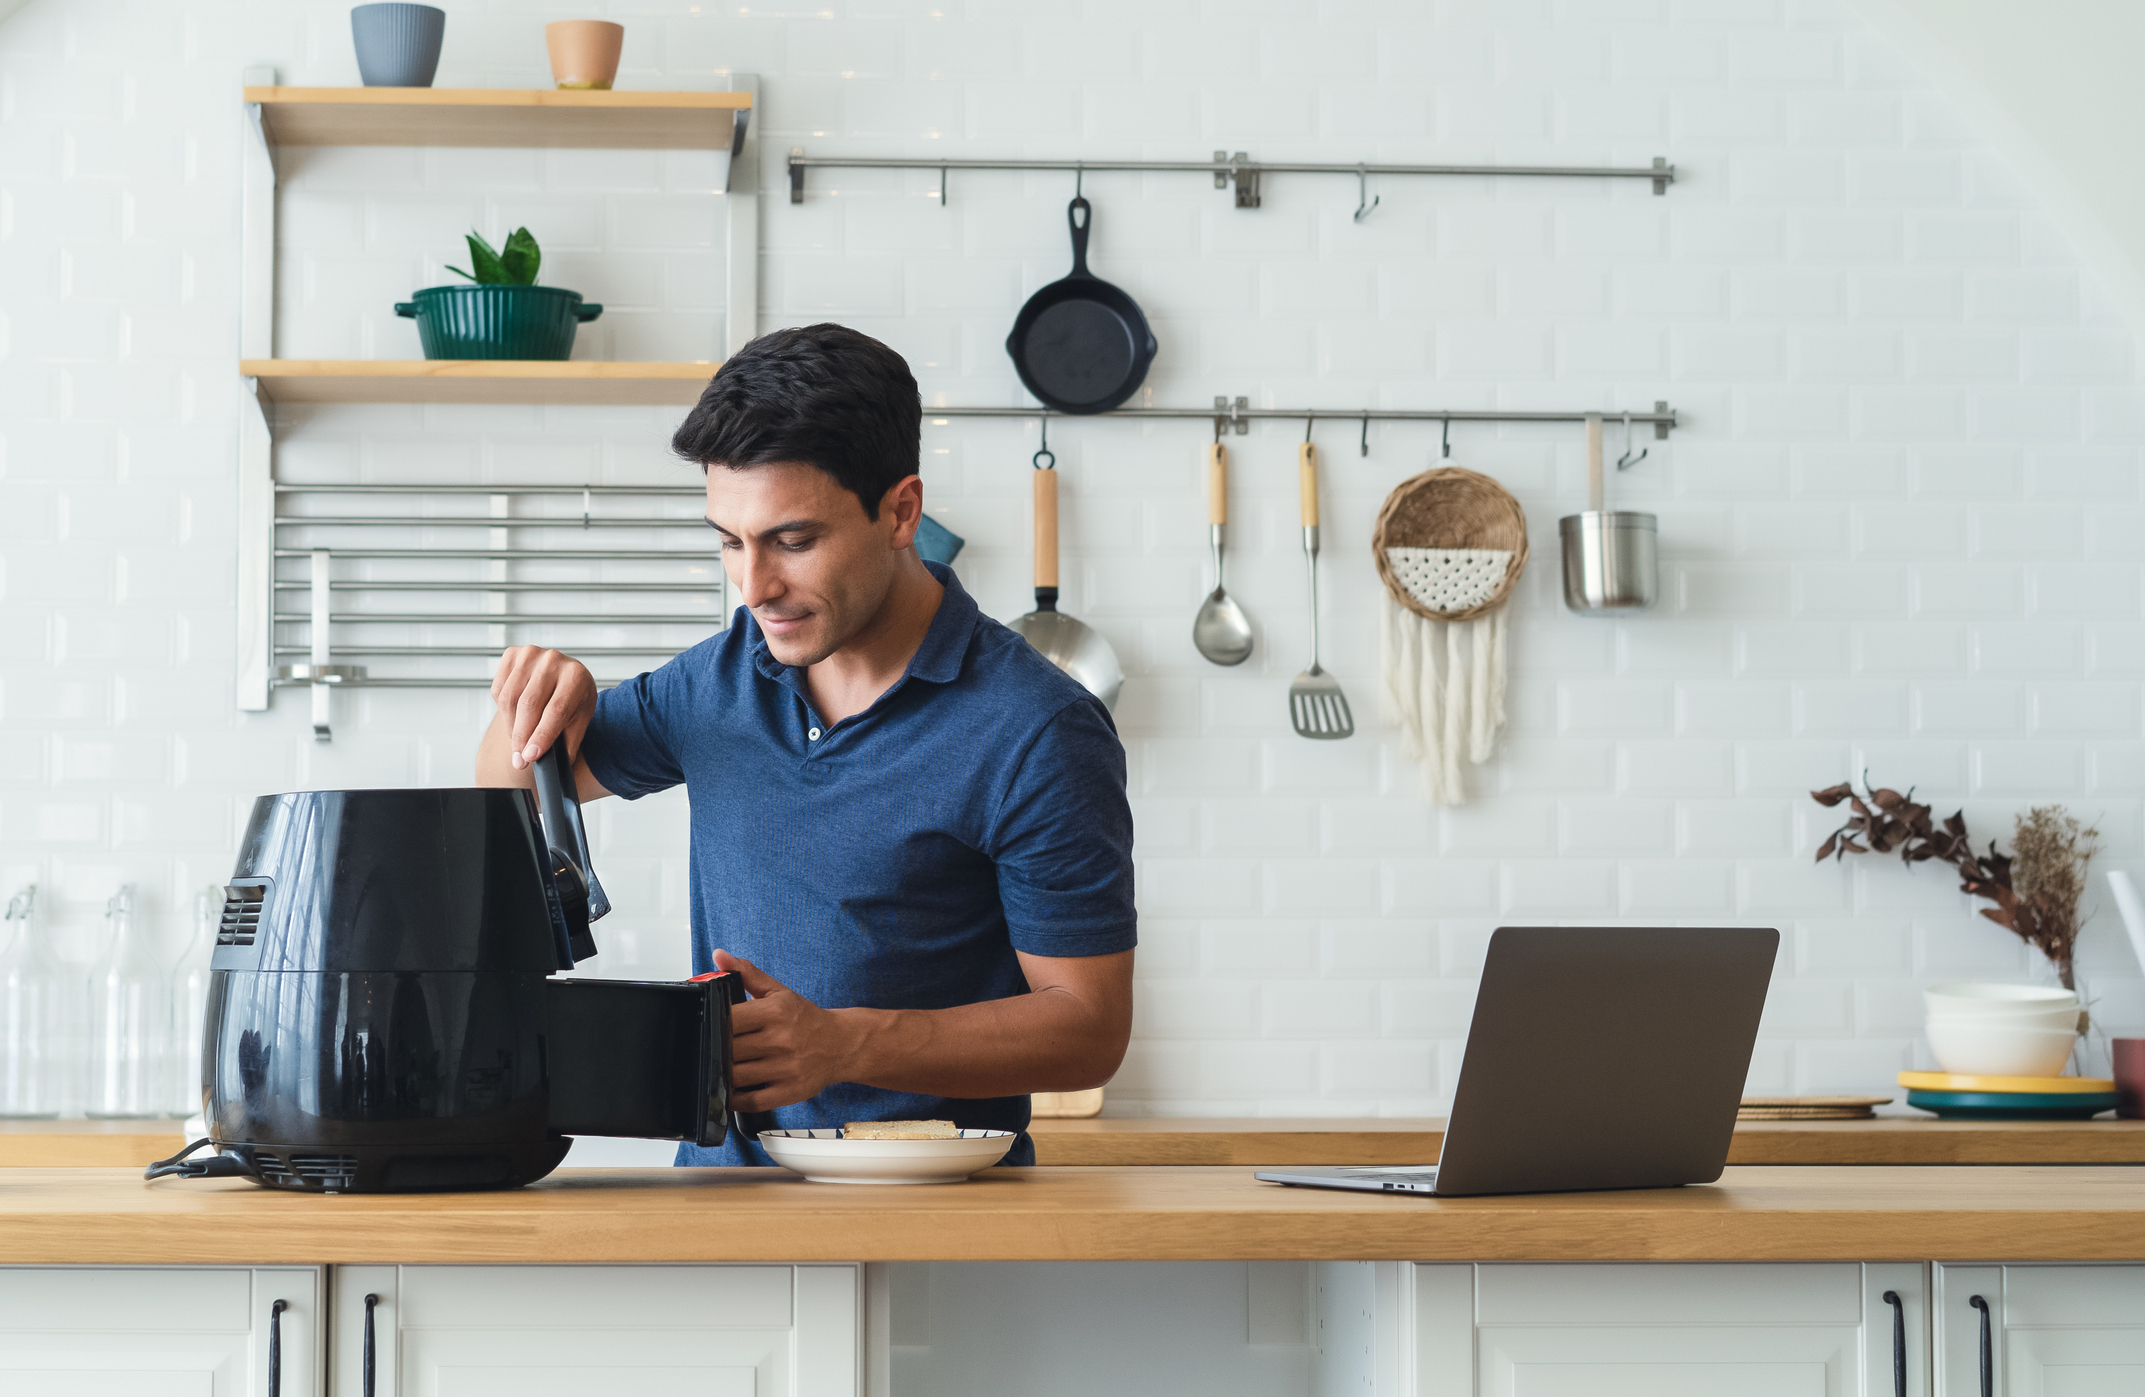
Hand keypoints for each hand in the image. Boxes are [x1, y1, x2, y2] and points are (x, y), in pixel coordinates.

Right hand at [490, 646, 596, 769]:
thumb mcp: (579, 720)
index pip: (556, 709)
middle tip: (519, 761)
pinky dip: (503, 710)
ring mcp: (531, 654)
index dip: (541, 735)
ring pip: (509, 699)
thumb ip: (567, 742)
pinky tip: (514, 717)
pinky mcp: (512, 654)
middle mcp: (554, 660)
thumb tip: (554, 767)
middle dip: (521, 737)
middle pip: (529, 705)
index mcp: (576, 676)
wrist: (564, 676)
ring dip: (511, 726)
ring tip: (519, 741)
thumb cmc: (574, 700)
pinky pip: (498, 690)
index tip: (530, 756)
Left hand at [719, 949, 860, 1112]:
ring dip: (724, 1073)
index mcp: (776, 1012)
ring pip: (737, 1076)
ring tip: (724, 1065)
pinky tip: (733, 1088)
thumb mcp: (778, 992)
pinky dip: (736, 1098)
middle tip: (717, 1047)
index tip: (711, 1025)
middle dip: (718, 1049)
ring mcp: (786, 1068)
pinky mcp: (790, 1092)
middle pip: (729, 1049)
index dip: (715, 1023)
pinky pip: (752, 1101)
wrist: (841, 1044)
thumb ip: (747, 974)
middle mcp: (782, 1040)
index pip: (730, 1019)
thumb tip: (719, 956)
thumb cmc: (805, 1019)